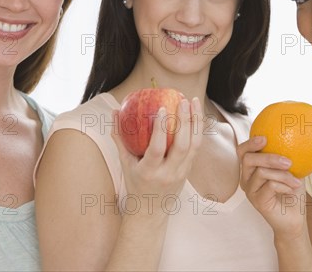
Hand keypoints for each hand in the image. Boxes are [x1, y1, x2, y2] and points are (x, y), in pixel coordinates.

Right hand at [111, 98, 202, 217]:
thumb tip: (114, 112)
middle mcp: (168, 173)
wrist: (151, 210)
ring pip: (194, 145)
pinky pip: (196, 147)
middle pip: (181, 145)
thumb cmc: (135, 183)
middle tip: (183, 100)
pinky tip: (196, 114)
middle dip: (185, 121)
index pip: (157, 149)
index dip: (160, 129)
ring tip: (194, 102)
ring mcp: (181, 173)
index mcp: (149, 172)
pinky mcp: (189, 171)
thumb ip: (119, 137)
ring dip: (196, 122)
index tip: (162, 109)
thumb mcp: (124, 163)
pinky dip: (197, 129)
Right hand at [238, 136, 306, 238]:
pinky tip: (292, 189)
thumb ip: (288, 155)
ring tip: (296, 181)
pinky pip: (269, 185)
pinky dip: (284, 185)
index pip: (242, 152)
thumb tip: (298, 136)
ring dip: (283, 175)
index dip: (250, 143)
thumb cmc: (292, 192)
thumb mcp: (292, 171)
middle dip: (269, 157)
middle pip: (248, 159)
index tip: (264, 138)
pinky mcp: (257, 201)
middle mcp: (246, 179)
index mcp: (251, 169)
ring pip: (261, 172)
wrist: (294, 218)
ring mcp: (250, 190)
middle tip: (288, 161)